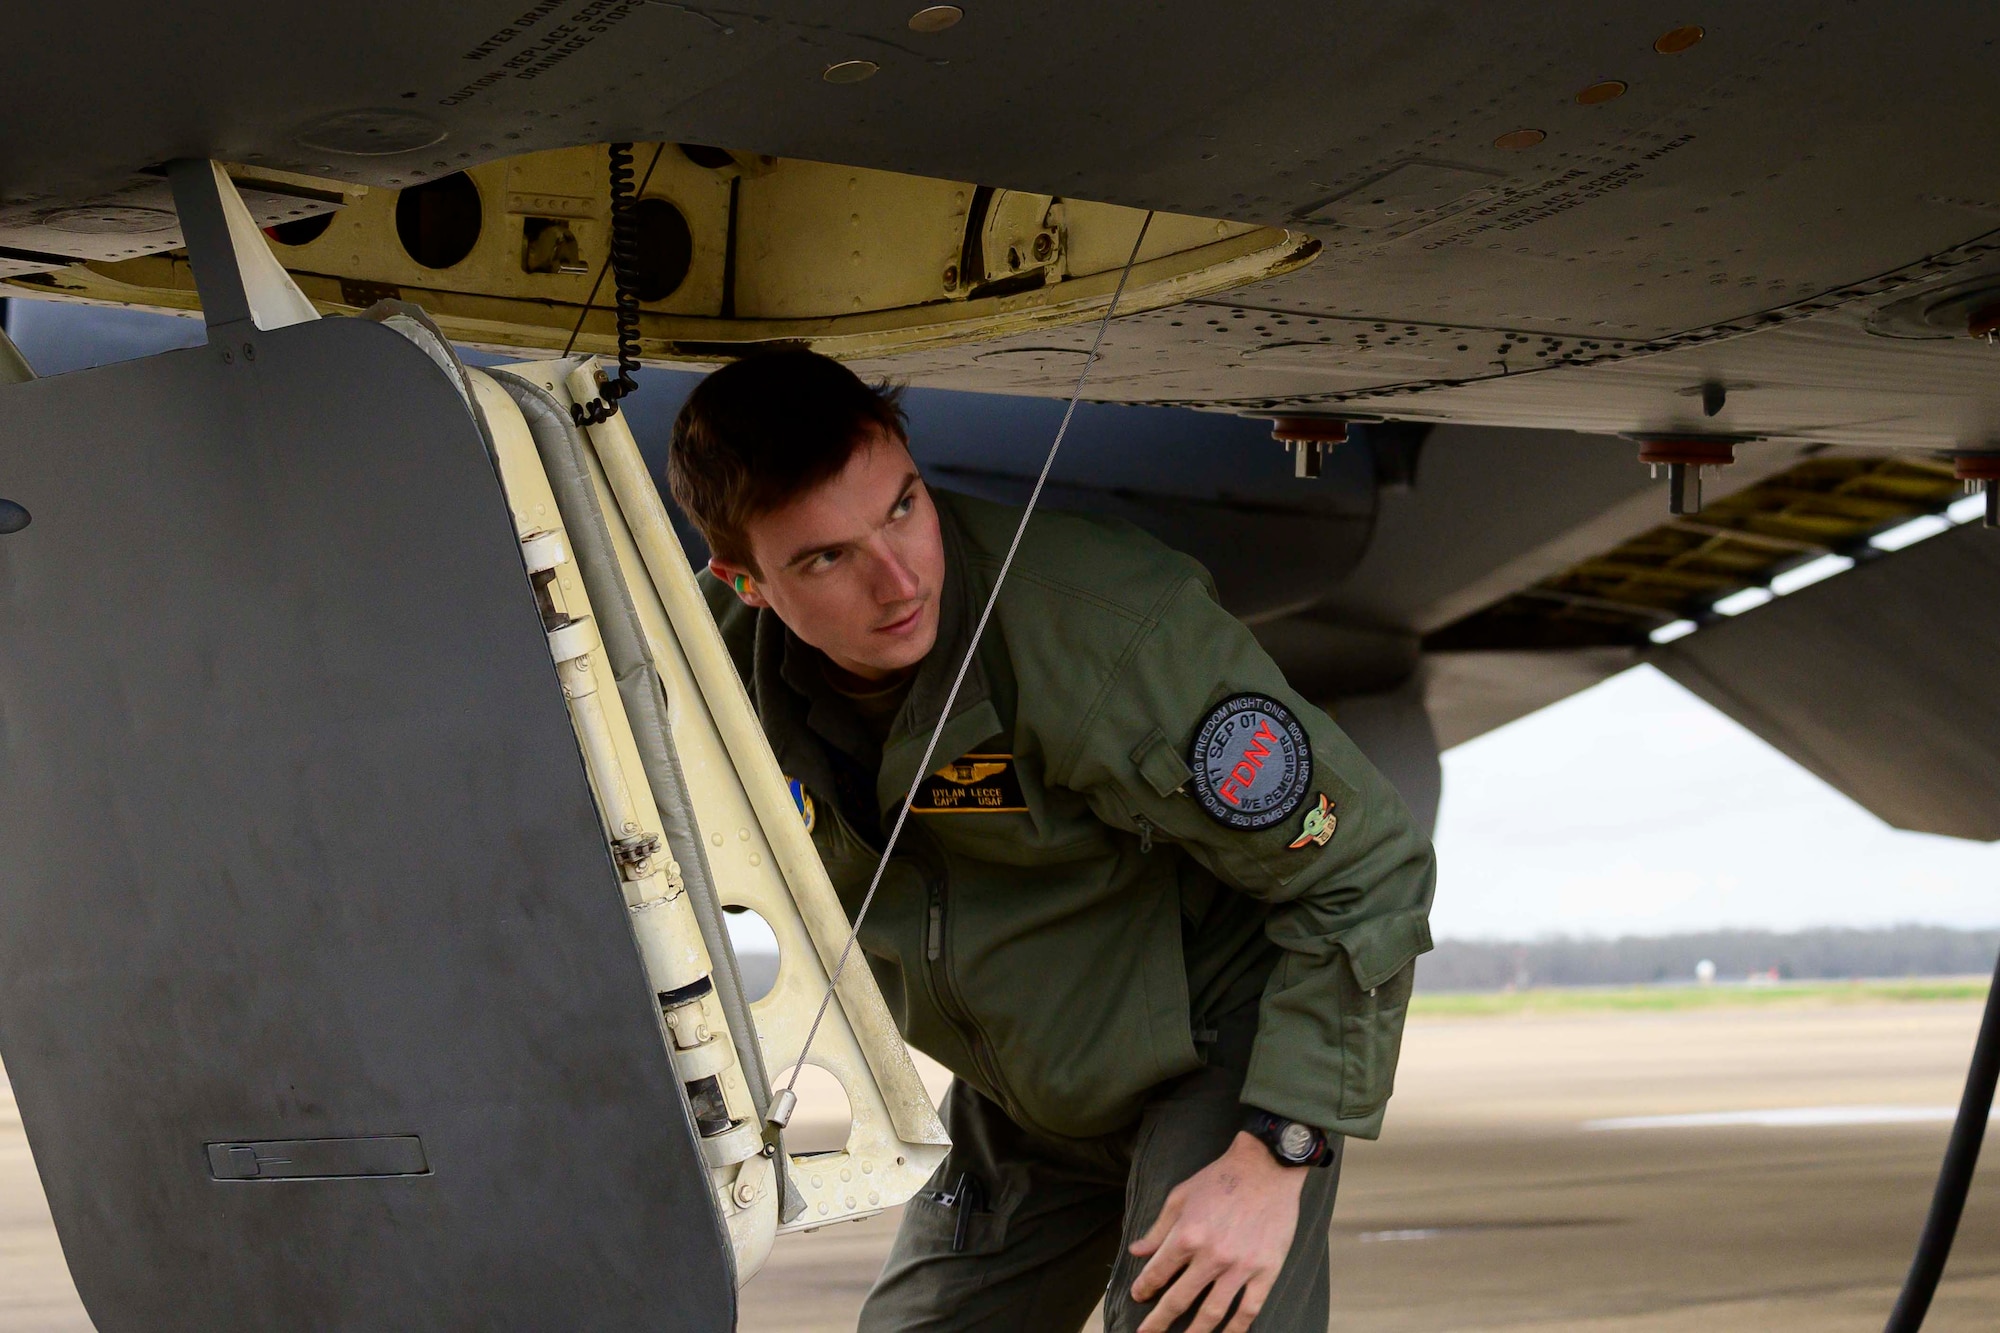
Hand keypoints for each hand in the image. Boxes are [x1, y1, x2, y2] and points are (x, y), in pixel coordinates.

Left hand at [1128, 1131, 1305, 1332]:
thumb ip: (1158, 1228)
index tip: (1138, 1297)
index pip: (1158, 1274)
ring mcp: (1240, 1267)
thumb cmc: (1220, 1179)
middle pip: (1179, 1300)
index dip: (1144, 1289)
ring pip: (1212, 1313)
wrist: (1266, 1167)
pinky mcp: (1265, 1271)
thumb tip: (1136, 1252)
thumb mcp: (1180, 1196)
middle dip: (1159, 1322)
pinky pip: (1249, 1309)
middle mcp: (1211, 1256)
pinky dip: (1236, 1329)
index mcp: (1187, 1235)